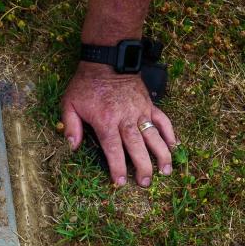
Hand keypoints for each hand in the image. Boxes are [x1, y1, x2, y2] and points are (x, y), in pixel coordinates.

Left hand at [61, 62, 177, 187]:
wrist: (106, 61)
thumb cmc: (85, 85)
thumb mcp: (69, 104)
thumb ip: (71, 126)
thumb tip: (73, 146)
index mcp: (105, 121)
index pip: (113, 149)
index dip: (117, 167)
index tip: (121, 182)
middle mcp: (125, 119)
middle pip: (137, 147)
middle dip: (142, 167)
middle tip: (145, 183)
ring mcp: (140, 112)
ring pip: (154, 137)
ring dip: (162, 155)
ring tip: (166, 172)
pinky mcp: (149, 105)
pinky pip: (163, 120)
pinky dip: (170, 133)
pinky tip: (175, 146)